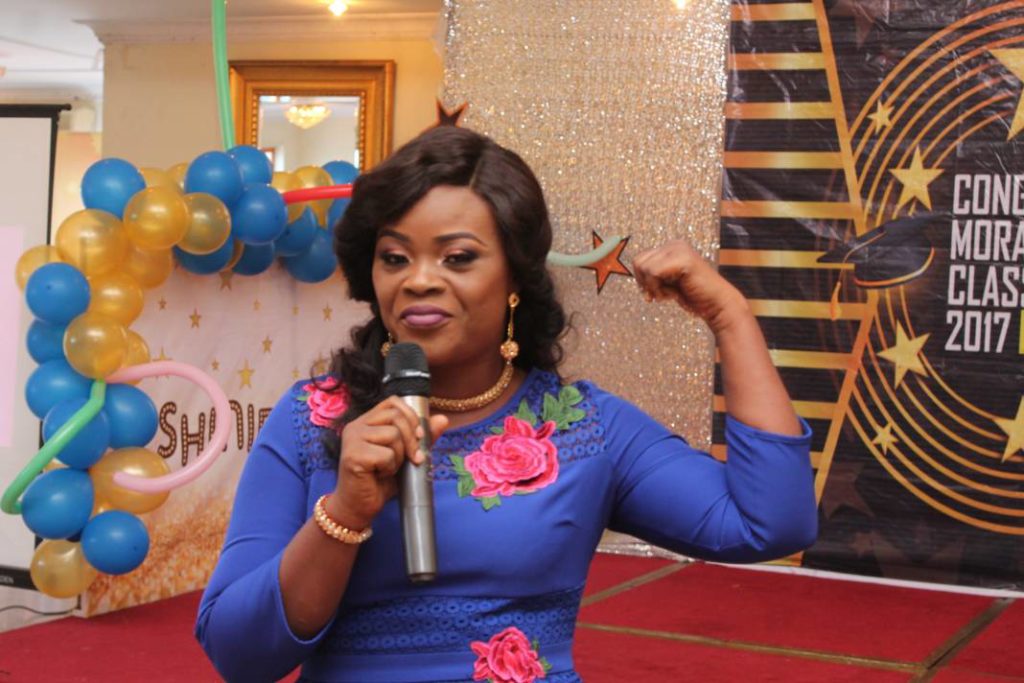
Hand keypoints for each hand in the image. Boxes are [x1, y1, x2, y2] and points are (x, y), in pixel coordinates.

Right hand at [328, 397, 448, 529]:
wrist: (359, 507)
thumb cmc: (380, 481)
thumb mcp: (405, 456)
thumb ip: (421, 438)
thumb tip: (443, 419)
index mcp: (366, 422)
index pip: (393, 402)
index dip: (411, 416)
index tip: (419, 436)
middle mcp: (356, 426)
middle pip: (396, 416)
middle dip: (412, 439)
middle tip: (412, 459)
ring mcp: (352, 439)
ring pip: (393, 434)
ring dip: (399, 456)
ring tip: (388, 468)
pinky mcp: (353, 455)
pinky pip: (386, 454)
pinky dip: (390, 468)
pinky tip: (379, 476)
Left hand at [632, 239, 747, 332]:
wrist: (717, 305)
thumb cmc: (693, 296)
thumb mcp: (668, 282)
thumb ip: (653, 274)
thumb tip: (632, 272)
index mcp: (671, 248)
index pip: (639, 260)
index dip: (642, 280)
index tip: (656, 293)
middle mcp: (674, 245)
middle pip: (638, 262)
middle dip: (646, 284)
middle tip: (664, 294)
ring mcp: (679, 250)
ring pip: (644, 268)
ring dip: (654, 288)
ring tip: (672, 294)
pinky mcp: (683, 259)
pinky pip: (653, 273)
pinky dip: (659, 289)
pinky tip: (675, 294)